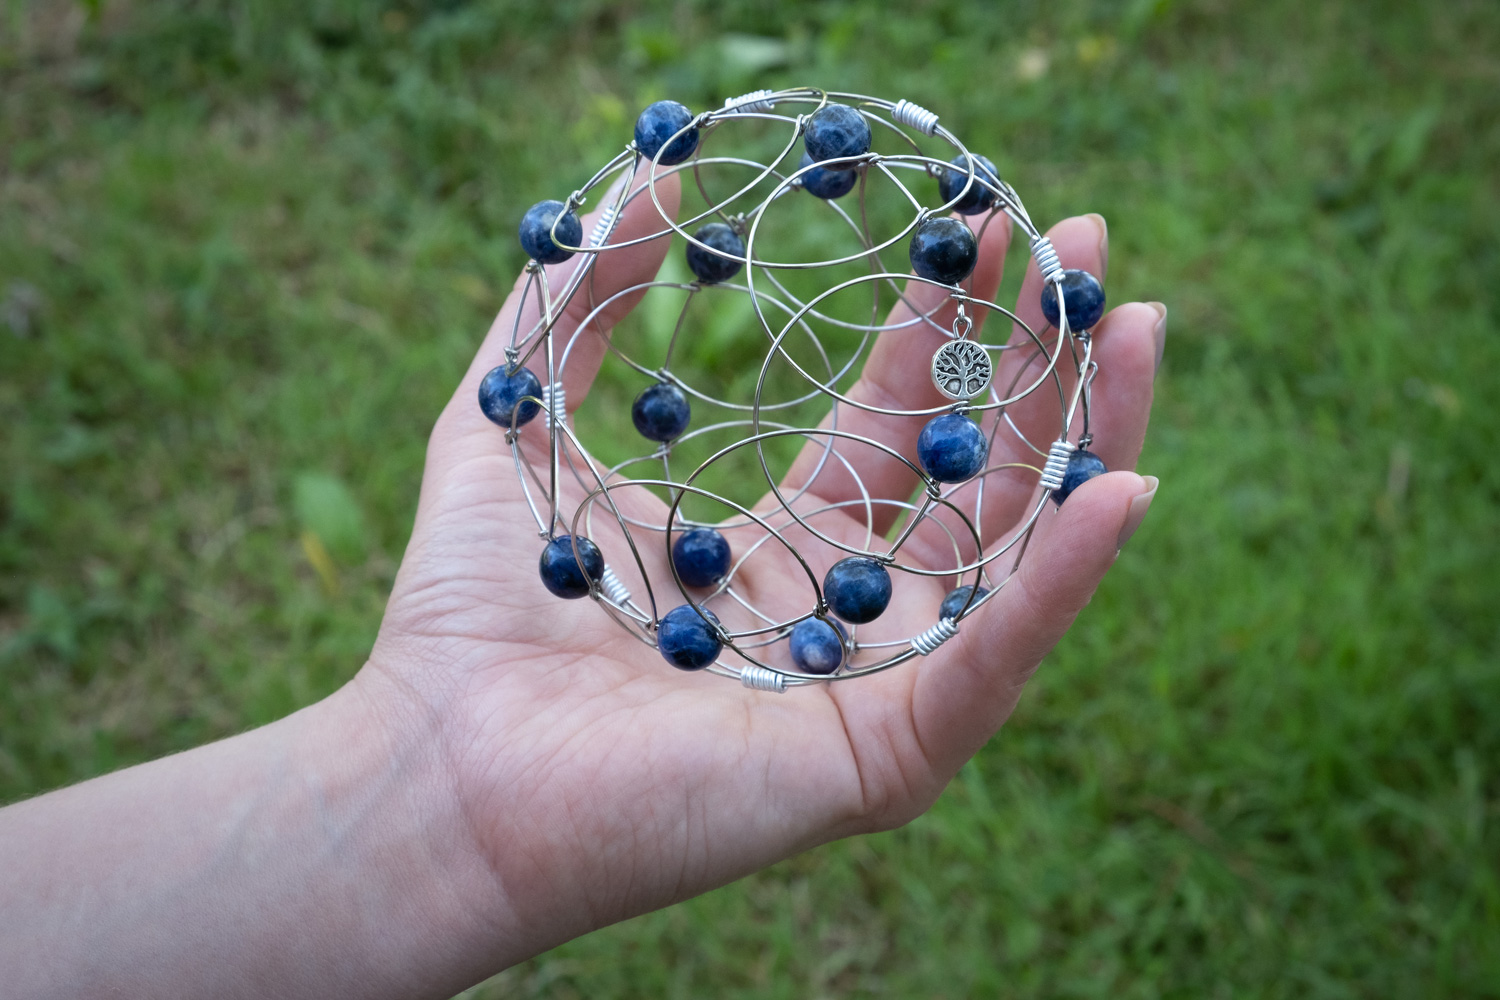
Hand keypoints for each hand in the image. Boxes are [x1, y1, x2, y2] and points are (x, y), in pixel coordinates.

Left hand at [360, 169, 1163, 966]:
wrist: (434, 769)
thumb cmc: (466, 613)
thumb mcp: (521, 416)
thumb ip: (582, 299)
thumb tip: (651, 173)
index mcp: (772, 555)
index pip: (887, 431)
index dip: (938, 330)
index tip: (978, 227)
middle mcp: (840, 620)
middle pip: (970, 480)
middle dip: (1032, 363)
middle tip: (1082, 246)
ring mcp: (870, 691)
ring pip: (1009, 559)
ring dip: (1080, 444)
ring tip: (1130, 323)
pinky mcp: (880, 760)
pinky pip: (992, 666)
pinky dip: (1060, 585)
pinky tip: (1118, 487)